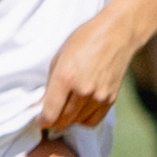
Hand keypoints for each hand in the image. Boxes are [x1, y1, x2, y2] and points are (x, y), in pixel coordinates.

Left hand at [36, 21, 133, 141]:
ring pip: (78, 123)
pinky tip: (79, 111)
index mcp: (66, 78)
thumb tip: (40, 106)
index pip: (50, 114)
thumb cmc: (84, 41)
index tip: (39, 119)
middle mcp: (83, 90)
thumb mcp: (58, 59)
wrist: (117, 33)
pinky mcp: (111, 99)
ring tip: (64, 111)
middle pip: (63, 121)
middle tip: (49, 116)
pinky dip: (84, 119)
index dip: (41, 121)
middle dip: (53, 122)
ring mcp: (99, 96)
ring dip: (69, 120)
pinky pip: (94, 120)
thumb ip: (50, 85)